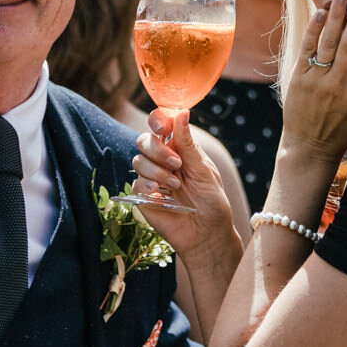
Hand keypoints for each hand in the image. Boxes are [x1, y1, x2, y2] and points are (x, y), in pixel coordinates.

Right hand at [132, 109, 236, 256]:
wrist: (207, 234)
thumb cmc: (211, 201)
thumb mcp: (204, 170)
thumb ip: (188, 144)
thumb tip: (182, 113)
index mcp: (179, 149)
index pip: (162, 125)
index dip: (158, 120)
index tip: (162, 126)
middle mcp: (162, 160)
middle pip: (145, 140)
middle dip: (157, 149)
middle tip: (177, 164)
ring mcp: (151, 178)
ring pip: (138, 160)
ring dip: (156, 170)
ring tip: (176, 185)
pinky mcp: (143, 197)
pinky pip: (135, 182)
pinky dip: (147, 184)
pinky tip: (159, 193)